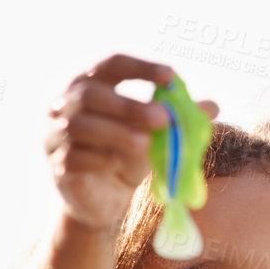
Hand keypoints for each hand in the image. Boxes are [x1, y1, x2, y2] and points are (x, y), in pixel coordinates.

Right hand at [43, 52, 219, 231]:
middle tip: (163, 117)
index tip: (171, 76)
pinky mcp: (58, 166)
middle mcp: (65, 105)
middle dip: (128, 105)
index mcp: (90, 87)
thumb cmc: (127, 159)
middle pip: (92, 94)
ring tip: (145, 144)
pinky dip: (97, 159)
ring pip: (80, 127)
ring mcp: (56, 135)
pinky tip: (115, 164)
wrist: (104, 203)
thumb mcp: (154, 136)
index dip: (140, 68)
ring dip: (116, 133)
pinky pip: (73, 158)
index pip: (111, 65)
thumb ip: (176, 119)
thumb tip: (213, 105)